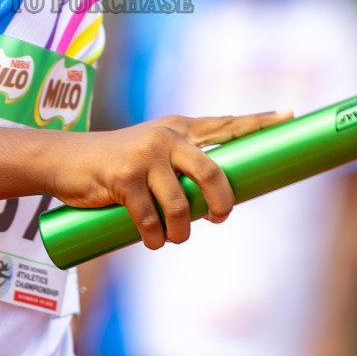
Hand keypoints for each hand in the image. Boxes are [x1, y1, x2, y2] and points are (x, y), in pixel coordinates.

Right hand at [43, 110, 291, 249]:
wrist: (66, 161)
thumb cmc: (115, 163)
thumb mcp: (151, 153)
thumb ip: (180, 167)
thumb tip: (214, 203)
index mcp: (178, 128)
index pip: (227, 124)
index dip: (260, 121)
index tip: (290, 115)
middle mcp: (166, 136)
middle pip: (213, 171)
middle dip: (222, 202)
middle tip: (220, 218)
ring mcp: (145, 156)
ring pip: (181, 205)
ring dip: (181, 232)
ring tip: (173, 238)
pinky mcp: (123, 178)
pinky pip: (150, 219)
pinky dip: (154, 238)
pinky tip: (151, 241)